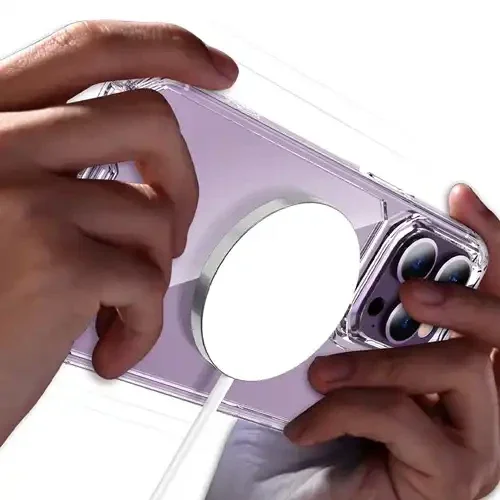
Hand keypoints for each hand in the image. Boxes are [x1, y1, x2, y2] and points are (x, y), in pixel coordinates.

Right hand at [0, 20, 237, 444]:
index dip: (166, 49)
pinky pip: (147, 280)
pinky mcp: (53, 262)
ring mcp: (20, 199)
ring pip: (154, 212)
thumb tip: (144, 165)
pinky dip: (142, 323)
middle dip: (181, 182)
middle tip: (173, 226)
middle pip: (148, 120)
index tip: (217, 69)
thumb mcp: (3, 208)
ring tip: (116, 302)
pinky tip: (110, 344)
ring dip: (149, 268)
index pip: (89, 51)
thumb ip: (61, 166)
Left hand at [285, 185, 499, 499]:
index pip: (496, 300)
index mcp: (467, 372)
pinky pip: (402, 415)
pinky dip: (344, 409)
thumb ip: (370, 338)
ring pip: (457, 366)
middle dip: (463, 295)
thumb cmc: (345, 443)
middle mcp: (488, 402)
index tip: (462, 199)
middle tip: (414, 289)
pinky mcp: (458, 475)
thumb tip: (349, 296)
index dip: (491, 245)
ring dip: (374, 363)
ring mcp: (482, 441)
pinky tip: (310, 423)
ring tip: (323, 375)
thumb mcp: (360, 376)